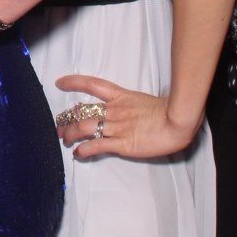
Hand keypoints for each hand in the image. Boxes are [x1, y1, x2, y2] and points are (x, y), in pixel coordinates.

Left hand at [55, 74, 200, 160]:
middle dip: (67, 120)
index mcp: (120, 96)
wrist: (178, 121)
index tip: (59, 83)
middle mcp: (114, 110)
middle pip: (82, 112)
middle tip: (59, 126)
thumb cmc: (167, 111)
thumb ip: (129, 105)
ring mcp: (117, 127)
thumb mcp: (143, 101)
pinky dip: (83, 150)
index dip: (74, 82)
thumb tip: (121, 109)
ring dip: (70, 134)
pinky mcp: (122, 144)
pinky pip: (97, 146)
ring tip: (64, 140)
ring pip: (84, 128)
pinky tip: (78, 153)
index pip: (92, 84)